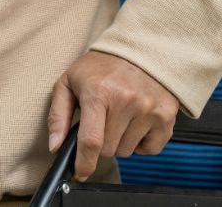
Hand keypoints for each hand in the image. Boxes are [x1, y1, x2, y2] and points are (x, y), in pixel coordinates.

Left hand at [47, 50, 178, 180]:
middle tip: (100, 121)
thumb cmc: (100, 67)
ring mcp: (149, 110)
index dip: (84, 163)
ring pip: (127, 151)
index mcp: (99, 93)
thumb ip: (58, 114)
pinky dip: (141, 143)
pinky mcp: (166, 116)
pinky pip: (150, 149)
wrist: (138, 49)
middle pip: (108, 150)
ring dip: (120, 141)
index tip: (80, 173)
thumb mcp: (69, 82)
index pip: (91, 141)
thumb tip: (55, 145)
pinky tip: (135, 123)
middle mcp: (126, 102)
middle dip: (100, 142)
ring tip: (118, 117)